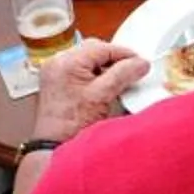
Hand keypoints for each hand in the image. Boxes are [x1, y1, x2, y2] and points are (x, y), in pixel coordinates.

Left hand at [30, 38, 146, 143]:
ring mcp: (54, 72)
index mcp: (67, 62)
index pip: (102, 48)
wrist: (53, 145)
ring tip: (116, 81)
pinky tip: (102, 86)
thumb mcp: (103, 96)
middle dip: (113, 59)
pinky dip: (93, 74)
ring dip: (103, 67)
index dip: (125, 54)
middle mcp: (57, 63)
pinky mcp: (55, 82)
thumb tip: (140, 64)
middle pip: (93, 50)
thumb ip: (123, 75)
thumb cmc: (72, 124)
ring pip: (86, 59)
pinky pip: (78, 69)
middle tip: (130, 70)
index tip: (139, 62)